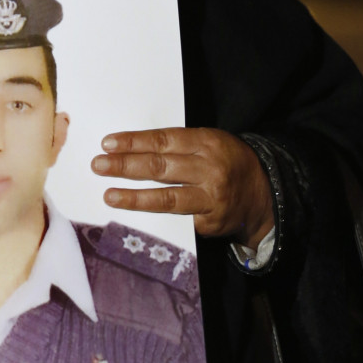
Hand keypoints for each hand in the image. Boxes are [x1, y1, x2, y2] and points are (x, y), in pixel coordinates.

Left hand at [91, 127, 273, 249]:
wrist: (264, 195)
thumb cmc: (226, 162)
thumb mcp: (210, 144)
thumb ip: (179, 145)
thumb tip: (132, 148)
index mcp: (208, 143)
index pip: (164, 140)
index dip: (134, 142)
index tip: (108, 144)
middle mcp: (210, 170)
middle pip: (161, 167)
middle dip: (125, 166)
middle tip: (98, 165)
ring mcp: (211, 198)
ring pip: (167, 198)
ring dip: (134, 197)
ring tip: (109, 195)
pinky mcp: (210, 222)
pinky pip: (177, 220)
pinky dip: (153, 217)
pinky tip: (131, 217)